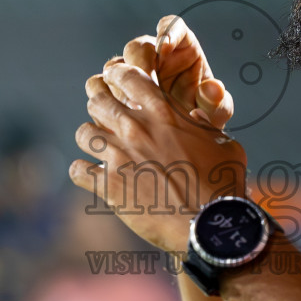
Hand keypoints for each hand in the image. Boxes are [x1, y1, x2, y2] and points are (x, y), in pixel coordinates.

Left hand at [71, 62, 246, 252]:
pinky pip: (77, 170)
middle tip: (104, 117)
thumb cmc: (222, 184)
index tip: (114, 80)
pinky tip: (91, 176)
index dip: (117, 75)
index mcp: (164, 112)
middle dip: (98, 107)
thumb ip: (205, 126)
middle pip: (97, 101)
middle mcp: (137, 128)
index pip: (127, 77)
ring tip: (98, 148)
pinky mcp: (109, 186)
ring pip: (82, 133)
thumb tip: (194, 117)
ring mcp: (119, 156)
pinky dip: (81, 172)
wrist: (209, 225)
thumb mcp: (223, 144)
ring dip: (90, 139)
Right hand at [119, 15, 233, 128]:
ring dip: (120, 86)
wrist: (186, 137)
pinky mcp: (117, 89)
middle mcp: (154, 54)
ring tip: (134, 108)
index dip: (167, 32)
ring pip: (115, 66)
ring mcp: (132, 71)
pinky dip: (108, 99)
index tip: (164, 47)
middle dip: (138, 65)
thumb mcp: (216, 112)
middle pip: (137, 47)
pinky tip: (122, 117)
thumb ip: (217, 101)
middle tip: (145, 87)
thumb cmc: (204, 115)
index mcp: (182, 46)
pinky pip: (103, 86)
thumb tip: (213, 89)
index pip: (172, 26)